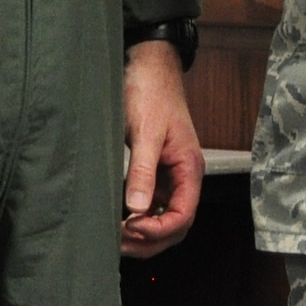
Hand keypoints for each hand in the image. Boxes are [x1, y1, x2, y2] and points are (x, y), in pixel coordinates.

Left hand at [121, 40, 203, 257]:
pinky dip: (137, 217)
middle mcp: (183, 176)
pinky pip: (151, 204)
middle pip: (175, 226)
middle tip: (118, 240)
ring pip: (163, 219)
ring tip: (115, 235)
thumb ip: (143, 171)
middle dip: (149, 239)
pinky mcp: (155, 170)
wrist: (148, 65)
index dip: (158, 230)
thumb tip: (137, 209)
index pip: (183, 216)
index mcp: (189, 168)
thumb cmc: (151, 92)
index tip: (131, 227)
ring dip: (142, 233)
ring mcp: (169, 175)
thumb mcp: (145, 132)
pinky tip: (118, 218)